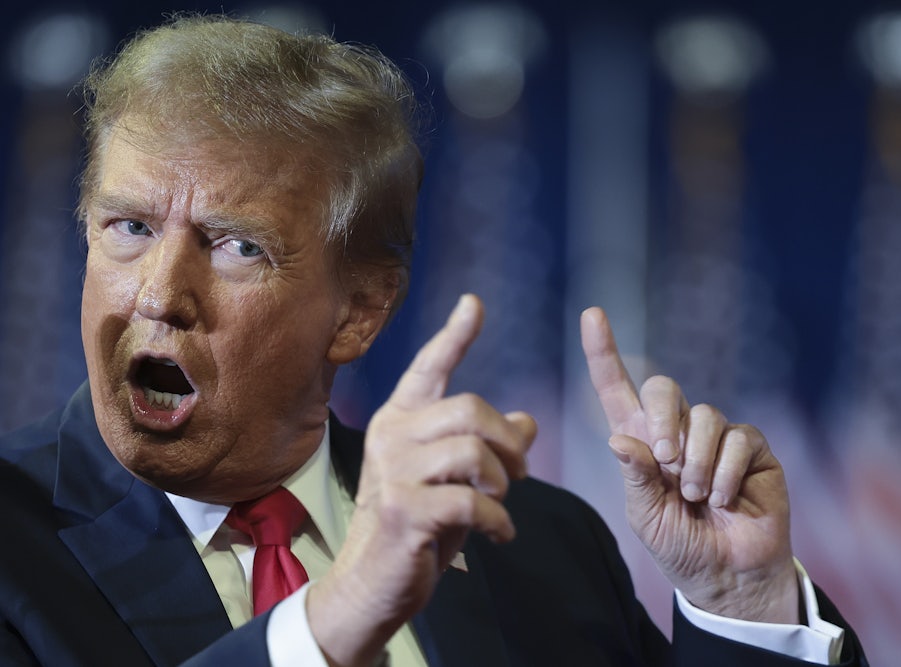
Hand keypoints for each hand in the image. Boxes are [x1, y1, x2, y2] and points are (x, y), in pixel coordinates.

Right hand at [307, 294, 534, 665]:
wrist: (373, 585)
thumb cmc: (417, 526)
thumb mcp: (456, 480)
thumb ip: (486, 448)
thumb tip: (528, 421)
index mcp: (400, 420)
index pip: (428, 368)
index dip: (454, 335)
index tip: (474, 304)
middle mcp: (391, 436)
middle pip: (469, 409)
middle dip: (508, 441)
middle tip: (523, 473)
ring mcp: (393, 472)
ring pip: (472, 451)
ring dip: (504, 481)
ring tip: (504, 504)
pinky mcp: (403, 510)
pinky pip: (471, 499)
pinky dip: (498, 519)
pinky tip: (500, 534)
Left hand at [580, 307, 797, 623]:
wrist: (728, 578)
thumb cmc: (681, 546)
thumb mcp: (645, 517)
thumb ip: (635, 478)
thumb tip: (618, 439)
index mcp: (641, 443)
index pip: (618, 389)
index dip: (604, 352)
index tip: (592, 314)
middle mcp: (678, 431)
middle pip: (664, 388)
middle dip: (663, 419)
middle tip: (667, 460)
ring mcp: (717, 437)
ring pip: (705, 415)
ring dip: (697, 462)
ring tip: (697, 497)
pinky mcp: (752, 449)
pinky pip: (738, 439)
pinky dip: (725, 473)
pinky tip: (724, 500)